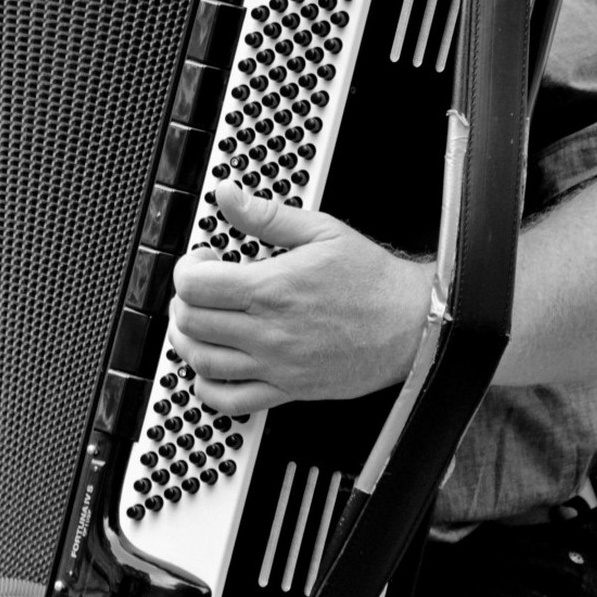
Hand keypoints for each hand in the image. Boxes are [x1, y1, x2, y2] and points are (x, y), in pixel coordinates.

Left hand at [168, 179, 433, 414]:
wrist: (413, 325)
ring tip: (199, 322)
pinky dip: (206, 386)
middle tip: (200, 288)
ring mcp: (275, 365)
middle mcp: (268, 331)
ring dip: (187, 340)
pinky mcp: (286, 390)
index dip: (187, 268)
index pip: (195, 285)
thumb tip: (228, 195)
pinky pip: (229, 400)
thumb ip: (266, 215)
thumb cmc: (373, 281)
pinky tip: (211, 366)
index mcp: (272, 289)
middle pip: (191, 321)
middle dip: (184, 300)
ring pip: (201, 361)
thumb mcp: (322, 231)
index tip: (202, 261)